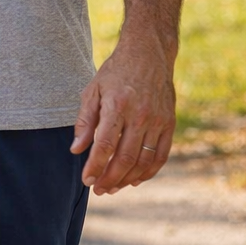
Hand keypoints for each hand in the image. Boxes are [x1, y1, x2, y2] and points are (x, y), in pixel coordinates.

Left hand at [71, 36, 176, 194]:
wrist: (148, 54)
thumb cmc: (115, 73)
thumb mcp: (92, 90)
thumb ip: (84, 121)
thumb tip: (76, 150)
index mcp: (117, 105)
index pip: (105, 145)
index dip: (95, 166)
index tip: (86, 179)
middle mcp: (139, 115)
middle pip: (125, 157)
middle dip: (110, 178)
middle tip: (98, 190)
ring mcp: (157, 121)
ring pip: (144, 160)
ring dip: (128, 179)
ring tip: (113, 188)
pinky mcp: (169, 124)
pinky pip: (161, 155)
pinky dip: (148, 172)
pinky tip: (135, 179)